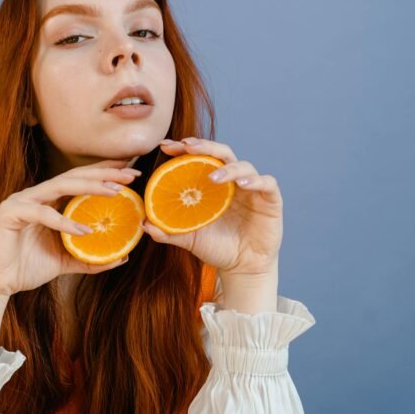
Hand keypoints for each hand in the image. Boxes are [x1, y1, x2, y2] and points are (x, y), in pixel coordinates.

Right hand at [0, 159, 140, 301]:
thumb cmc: (25, 268)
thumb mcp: (65, 261)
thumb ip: (90, 256)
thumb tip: (123, 256)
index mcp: (48, 201)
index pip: (81, 180)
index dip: (105, 172)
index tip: (131, 170)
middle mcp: (36, 195)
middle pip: (75, 176)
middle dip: (105, 173)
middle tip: (131, 173)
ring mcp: (22, 201)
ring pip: (61, 186)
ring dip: (90, 187)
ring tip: (115, 192)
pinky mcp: (10, 214)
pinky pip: (42, 214)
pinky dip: (63, 221)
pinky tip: (83, 230)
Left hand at [142, 137, 282, 275]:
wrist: (242, 268)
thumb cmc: (216, 247)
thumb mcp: (188, 238)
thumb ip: (167, 231)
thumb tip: (143, 224)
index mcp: (213, 184)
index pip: (199, 158)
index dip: (184, 149)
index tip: (166, 146)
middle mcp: (232, 181)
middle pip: (221, 153)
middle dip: (204, 146)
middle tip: (187, 146)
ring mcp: (252, 189)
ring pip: (243, 166)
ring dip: (228, 168)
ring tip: (213, 177)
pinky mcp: (271, 200)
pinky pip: (267, 183)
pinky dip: (256, 180)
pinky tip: (242, 185)